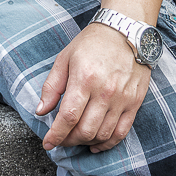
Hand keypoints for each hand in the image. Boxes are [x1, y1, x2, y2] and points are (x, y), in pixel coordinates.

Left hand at [36, 23, 150, 152]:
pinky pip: (121, 132)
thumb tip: (41, 111)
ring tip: (76, 139)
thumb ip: (52, 86)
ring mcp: (122, 99)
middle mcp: (105, 91)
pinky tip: (95, 144)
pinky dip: (107, 143)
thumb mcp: (65, 58)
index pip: (68, 117)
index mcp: (84, 78)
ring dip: (86, 142)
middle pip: (85, 130)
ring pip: (102, 134)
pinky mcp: (134, 102)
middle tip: (61, 139)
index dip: (56, 134)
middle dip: (69, 140)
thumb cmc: (92, 43)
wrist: (126, 30)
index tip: (47, 143)